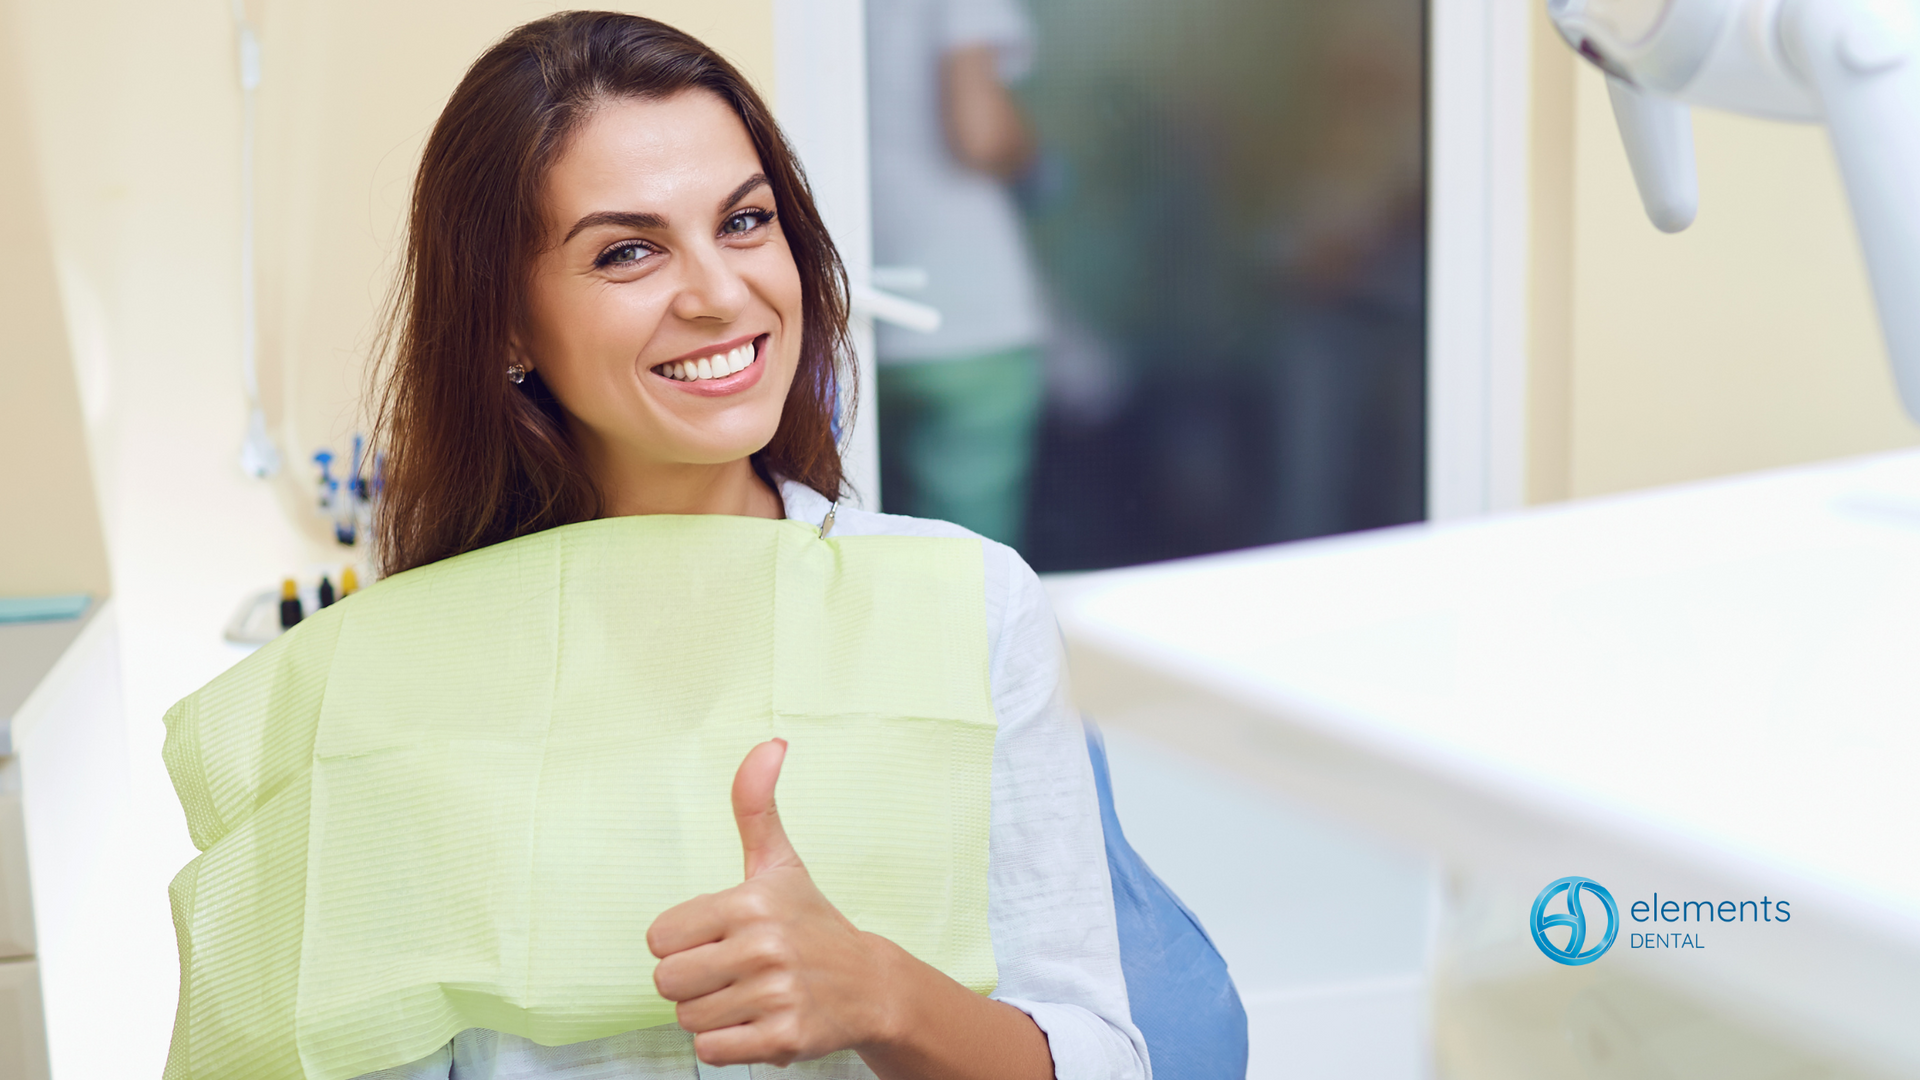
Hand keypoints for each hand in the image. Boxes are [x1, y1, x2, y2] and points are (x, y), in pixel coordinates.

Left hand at [647, 740, 897, 1066]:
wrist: (871, 985)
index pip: (658, 938)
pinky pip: (711, 1052)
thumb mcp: (780, 863)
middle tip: (733, 972)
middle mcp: (763, 947)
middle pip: (666, 982)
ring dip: (713, 1014)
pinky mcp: (784, 1039)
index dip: (683, 942)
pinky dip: (729, 1044)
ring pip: (688, 1019)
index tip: (718, 938)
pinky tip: (759, 1021)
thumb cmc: (812, 922)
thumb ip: (755, 805)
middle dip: (693, 983)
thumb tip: (770, 743)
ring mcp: (775, 995)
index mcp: (751, 901)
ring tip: (750, 996)